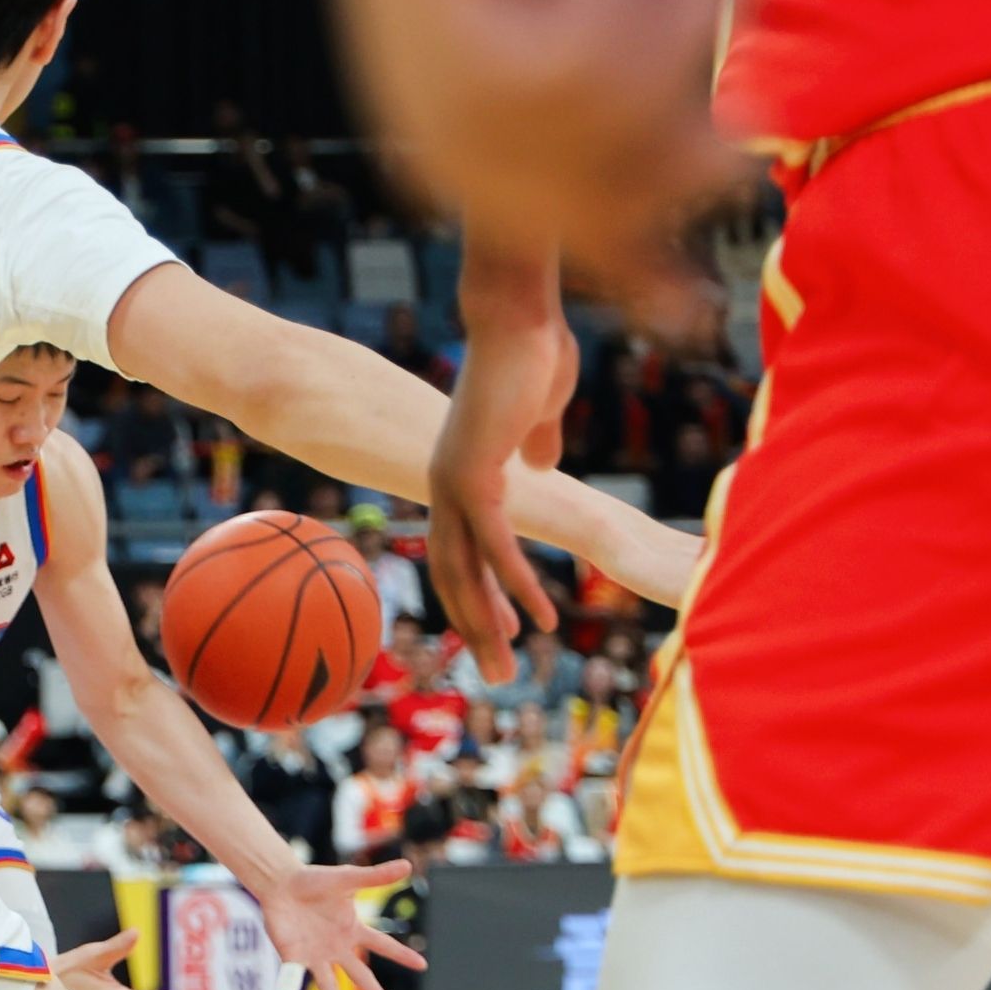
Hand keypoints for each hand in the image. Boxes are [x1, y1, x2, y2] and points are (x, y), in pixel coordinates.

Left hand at [246, 855, 425, 989]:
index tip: (422, 965)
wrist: (281, 883)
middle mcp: (337, 947)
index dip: (401, 954)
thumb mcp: (346, 878)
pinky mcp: (293, 956)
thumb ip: (375, 876)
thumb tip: (407, 865)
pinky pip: (291, 978)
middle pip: (359, 974)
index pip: (382, 944)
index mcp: (353, 929)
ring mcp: (315, 955)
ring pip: (328, 984)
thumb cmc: (315, 881)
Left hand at [291, 0, 774, 287]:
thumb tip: (699, 112)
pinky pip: (491, 54)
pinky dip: (605, 40)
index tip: (677, 282)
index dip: (572, 222)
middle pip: (462, 162)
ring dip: (620, 106)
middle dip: (605, 207)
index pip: (472, 127)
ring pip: (473, 130)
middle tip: (725, 172)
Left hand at [432, 242, 578, 684]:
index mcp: (462, 475)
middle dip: (478, 628)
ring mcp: (457, 482)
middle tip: (498, 672)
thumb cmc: (531, 353)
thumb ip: (538, 442)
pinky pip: (496, 546)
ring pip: (468, 571)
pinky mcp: (476, 475)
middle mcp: (449, 486)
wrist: (517, 316)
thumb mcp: (540, 411)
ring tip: (510, 663)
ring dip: (491, 621)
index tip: (502, 634)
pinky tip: (539, 619)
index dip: (482, 596)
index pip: (465, 552)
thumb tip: (541, 464)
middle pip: (456, 575)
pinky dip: (516, 584)